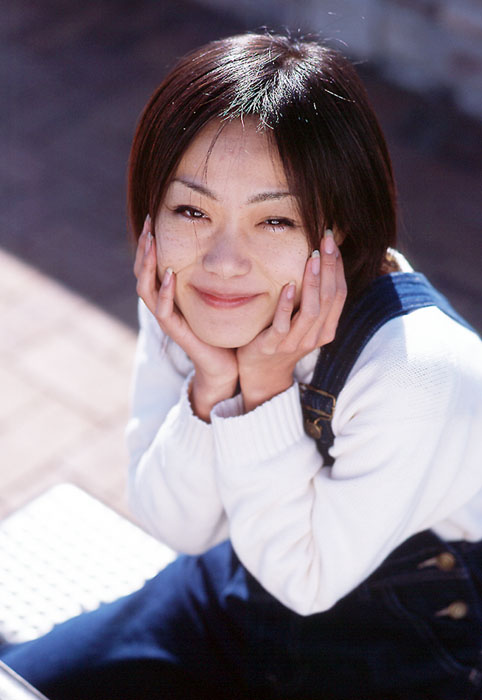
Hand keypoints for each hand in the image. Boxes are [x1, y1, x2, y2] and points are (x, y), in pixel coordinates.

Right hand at [134, 216, 237, 420]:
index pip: (152, 263)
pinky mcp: (176, 331)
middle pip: (142, 272)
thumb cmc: (223, 328)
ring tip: (151, 243)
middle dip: (144, 247)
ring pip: (146, 289)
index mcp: (170, 293)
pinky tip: (168, 276)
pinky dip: (164, 293)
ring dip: (147, 265)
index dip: (149, 243)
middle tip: (148, 224)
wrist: (226, 364)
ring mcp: (168, 318)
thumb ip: (213, 273)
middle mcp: (164, 304)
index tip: (153, 218)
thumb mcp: (218, 294)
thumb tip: (224, 243)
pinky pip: (163, 311)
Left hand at [237, 230, 346, 411]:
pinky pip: (283, 325)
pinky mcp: (273, 346)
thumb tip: (318, 262)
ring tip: (312, 258)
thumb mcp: (301, 321)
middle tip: (326, 240)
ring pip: (312, 311)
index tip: (333, 243)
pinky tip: (288, 286)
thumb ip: (312, 300)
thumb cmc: (280, 340)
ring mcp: (294, 343)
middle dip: (330, 267)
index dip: (338, 268)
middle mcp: (314, 337)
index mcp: (325, 330)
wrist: (259, 372)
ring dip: (313, 282)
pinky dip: (287, 305)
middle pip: (329, 298)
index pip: (339, 295)